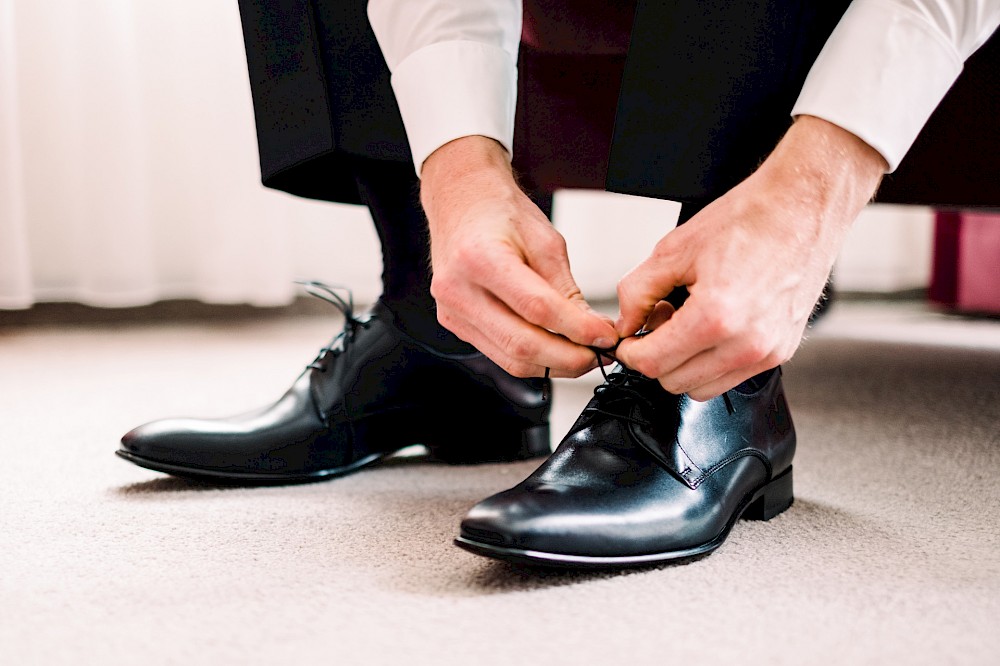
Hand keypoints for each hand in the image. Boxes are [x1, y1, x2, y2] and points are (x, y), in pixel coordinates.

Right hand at [421, 136, 617, 377]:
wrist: (462, 202)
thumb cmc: (501, 213)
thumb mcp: (545, 241)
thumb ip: (567, 290)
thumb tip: (594, 331)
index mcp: (479, 258)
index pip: (536, 308)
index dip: (577, 329)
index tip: (606, 336)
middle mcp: (457, 289)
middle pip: (520, 344)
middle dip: (568, 358)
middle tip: (599, 354)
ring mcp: (452, 311)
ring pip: (510, 359)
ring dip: (553, 365)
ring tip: (582, 355)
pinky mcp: (454, 324)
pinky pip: (499, 354)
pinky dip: (533, 359)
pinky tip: (555, 349)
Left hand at [615, 116, 886, 399]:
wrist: (802, 206)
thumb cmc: (748, 220)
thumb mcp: (674, 249)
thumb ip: (637, 292)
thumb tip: (625, 323)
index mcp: (716, 318)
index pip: (653, 363)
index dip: (630, 352)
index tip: (628, 339)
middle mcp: (746, 344)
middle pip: (674, 381)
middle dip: (657, 355)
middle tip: (662, 318)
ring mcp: (768, 352)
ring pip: (702, 387)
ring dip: (685, 362)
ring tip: (689, 321)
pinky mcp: (782, 352)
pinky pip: (731, 376)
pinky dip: (712, 360)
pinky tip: (713, 324)